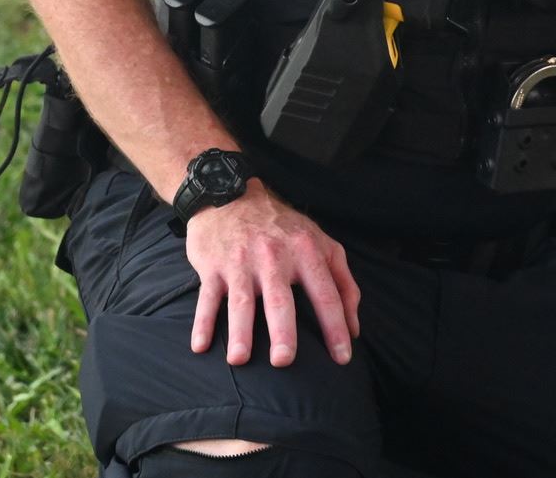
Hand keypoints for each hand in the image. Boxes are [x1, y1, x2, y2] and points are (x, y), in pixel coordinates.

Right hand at [183, 186, 361, 368]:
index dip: (336, 327)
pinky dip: (202, 321)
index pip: (325, 293)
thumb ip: (344, 283)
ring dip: (240, 331)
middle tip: (284, 361)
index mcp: (306, 251)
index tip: (342, 358)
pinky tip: (200, 346)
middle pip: (280, 299)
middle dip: (283, 331)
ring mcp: (241, 262)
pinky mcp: (213, 265)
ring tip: (239, 360)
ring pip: (241, 301)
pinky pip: (207, 297)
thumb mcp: (322, 243)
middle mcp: (274, 256)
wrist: (230, 194)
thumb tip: (354, 327)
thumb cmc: (283, 228)